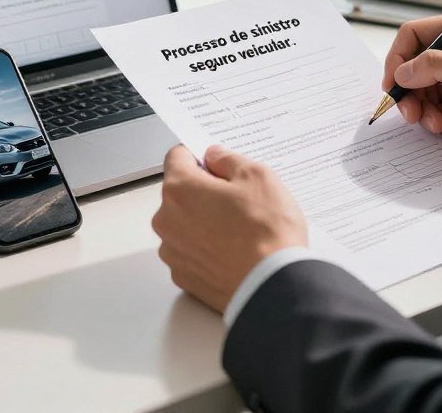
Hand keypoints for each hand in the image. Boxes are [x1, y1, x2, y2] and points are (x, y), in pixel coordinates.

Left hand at [152, 144, 307, 312]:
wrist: (273, 286)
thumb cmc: (265, 231)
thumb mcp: (257, 175)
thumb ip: (228, 159)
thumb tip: (214, 157)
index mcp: (180, 189)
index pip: (177, 156)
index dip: (199, 155)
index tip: (216, 163)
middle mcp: (167, 220)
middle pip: (180, 192)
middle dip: (203, 190)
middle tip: (237, 198)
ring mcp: (173, 252)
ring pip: (184, 223)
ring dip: (203, 220)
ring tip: (239, 228)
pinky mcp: (184, 277)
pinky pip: (191, 251)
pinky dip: (206, 247)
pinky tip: (233, 249)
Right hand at [383, 13, 441, 155]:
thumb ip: (435, 67)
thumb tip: (401, 72)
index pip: (416, 36)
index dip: (399, 58)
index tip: (392, 83)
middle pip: (416, 70)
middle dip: (410, 92)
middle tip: (410, 113)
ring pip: (426, 96)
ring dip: (425, 112)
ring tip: (437, 125)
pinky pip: (441, 116)